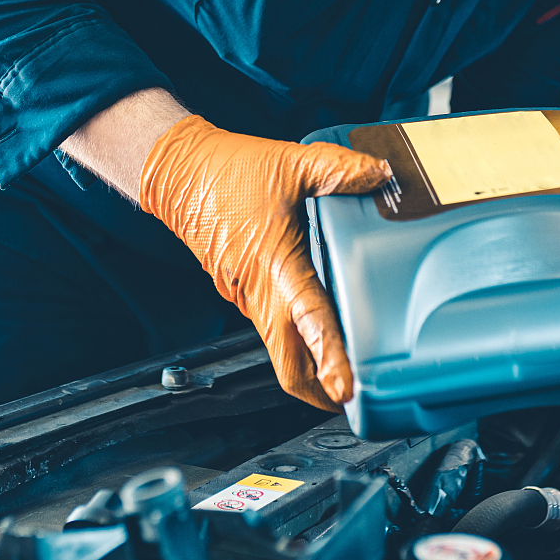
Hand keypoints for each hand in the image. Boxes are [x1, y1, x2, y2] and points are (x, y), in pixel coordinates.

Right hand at [139, 115, 391, 409]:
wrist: (179, 174)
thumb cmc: (226, 173)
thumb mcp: (293, 163)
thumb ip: (340, 170)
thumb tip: (381, 175)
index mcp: (274, 263)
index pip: (308, 322)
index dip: (329, 358)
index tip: (346, 388)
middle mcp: (260, 290)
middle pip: (289, 366)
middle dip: (320, 391)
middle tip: (357, 397)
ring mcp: (249, 295)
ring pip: (281, 350)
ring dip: (310, 366)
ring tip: (347, 369)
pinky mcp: (244, 291)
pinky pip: (273, 327)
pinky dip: (297, 340)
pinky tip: (319, 325)